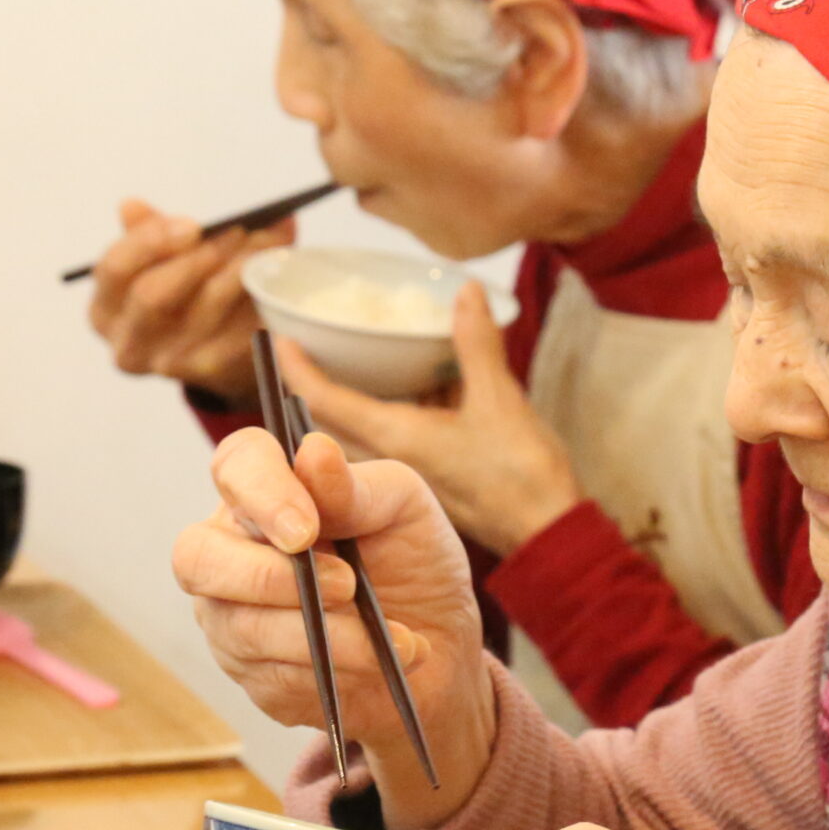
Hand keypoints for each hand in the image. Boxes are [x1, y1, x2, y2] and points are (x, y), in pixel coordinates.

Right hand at [88, 199, 293, 402]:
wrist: (224, 355)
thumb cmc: (186, 295)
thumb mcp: (162, 262)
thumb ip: (149, 232)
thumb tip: (130, 204)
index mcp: (106, 309)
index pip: (114, 269)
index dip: (149, 241)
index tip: (191, 223)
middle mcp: (128, 342)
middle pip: (151, 295)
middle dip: (196, 256)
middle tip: (237, 230)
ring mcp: (168, 363)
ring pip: (204, 307)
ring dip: (239, 268)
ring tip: (266, 242)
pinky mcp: (210, 372)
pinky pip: (238, 328)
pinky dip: (259, 298)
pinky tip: (276, 276)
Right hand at [172, 424, 495, 823]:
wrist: (440, 648)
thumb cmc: (414, 562)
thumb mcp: (405, 511)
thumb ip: (357, 486)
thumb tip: (315, 451)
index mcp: (267, 493)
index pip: (235, 466)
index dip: (260, 492)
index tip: (307, 528)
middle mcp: (232, 552)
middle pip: (197, 557)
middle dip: (268, 577)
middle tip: (345, 585)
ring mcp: (233, 618)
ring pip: (242, 628)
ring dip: (328, 633)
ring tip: (395, 636)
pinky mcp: (255, 677)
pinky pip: (274, 679)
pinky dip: (339, 670)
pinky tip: (383, 663)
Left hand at [285, 284, 586, 556]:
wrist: (551, 538)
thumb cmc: (523, 479)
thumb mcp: (500, 400)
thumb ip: (477, 345)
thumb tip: (466, 291)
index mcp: (395, 438)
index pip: (324, 402)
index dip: (297, 369)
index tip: (277, 341)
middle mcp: (392, 459)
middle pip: (333, 422)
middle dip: (319, 389)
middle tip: (311, 350)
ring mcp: (410, 475)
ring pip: (364, 434)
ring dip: (354, 405)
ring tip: (356, 364)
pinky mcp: (431, 483)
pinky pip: (395, 444)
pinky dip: (394, 418)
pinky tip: (419, 393)